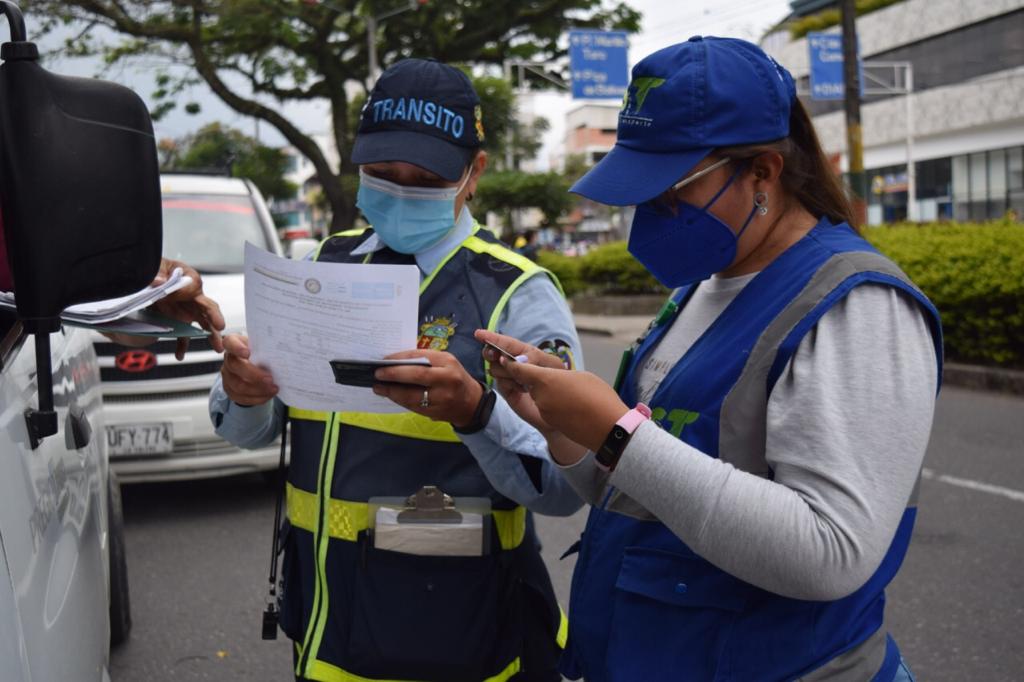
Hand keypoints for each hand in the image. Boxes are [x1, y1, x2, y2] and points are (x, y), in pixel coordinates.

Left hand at [151, 258, 225, 359]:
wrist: (148, 280)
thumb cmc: (158, 270)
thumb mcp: (156, 267)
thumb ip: (156, 274)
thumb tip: (158, 281)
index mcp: (189, 278)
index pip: (194, 285)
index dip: (188, 291)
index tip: (178, 294)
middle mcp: (192, 297)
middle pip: (208, 308)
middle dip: (215, 318)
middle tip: (220, 327)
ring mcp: (187, 311)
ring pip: (203, 324)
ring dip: (211, 336)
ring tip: (218, 348)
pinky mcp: (179, 321)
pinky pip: (184, 335)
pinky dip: (182, 346)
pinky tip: (179, 355)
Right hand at [220, 334, 278, 405]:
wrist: (256, 365)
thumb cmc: (260, 353)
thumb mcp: (263, 346)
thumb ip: (267, 348)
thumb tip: (284, 355)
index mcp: (234, 343)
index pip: (230, 343)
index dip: (237, 348)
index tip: (247, 353)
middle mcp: (228, 359)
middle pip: (235, 367)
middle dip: (254, 375)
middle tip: (270, 379)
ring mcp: (227, 376)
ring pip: (238, 386)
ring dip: (258, 390)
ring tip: (273, 389)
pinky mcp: (231, 390)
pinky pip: (242, 398)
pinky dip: (257, 398)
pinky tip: (268, 395)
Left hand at [371, 350, 483, 427]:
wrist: (471, 403)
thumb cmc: (454, 378)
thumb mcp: (445, 363)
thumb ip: (425, 361)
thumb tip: (396, 361)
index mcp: (448, 362)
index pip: (420, 356)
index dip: (400, 358)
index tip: (385, 359)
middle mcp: (447, 379)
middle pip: (416, 375)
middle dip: (394, 374)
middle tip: (377, 373)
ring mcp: (442, 398)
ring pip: (412, 395)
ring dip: (392, 391)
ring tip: (378, 387)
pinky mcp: (435, 412)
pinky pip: (413, 406)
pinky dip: (399, 400)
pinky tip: (390, 395)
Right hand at [473, 329, 563, 434]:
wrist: (558, 407)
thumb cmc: (558, 382)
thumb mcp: (552, 366)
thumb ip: (534, 359)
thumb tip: (516, 359)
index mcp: (524, 351)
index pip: (505, 342)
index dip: (492, 337)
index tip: (478, 334)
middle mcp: (513, 362)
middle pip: (493, 353)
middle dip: (492, 353)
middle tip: (495, 356)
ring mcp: (508, 376)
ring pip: (495, 368)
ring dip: (508, 373)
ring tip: (525, 380)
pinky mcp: (507, 390)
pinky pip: (501, 382)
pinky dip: (511, 384)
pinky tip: (523, 389)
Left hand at [499, 359, 629, 452]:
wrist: (607, 429)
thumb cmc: (598, 397)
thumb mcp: (580, 376)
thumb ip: (559, 374)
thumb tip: (552, 376)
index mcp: (546, 379)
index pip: (519, 369)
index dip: (511, 364)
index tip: (504, 358)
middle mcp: (540, 395)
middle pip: (528, 382)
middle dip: (532, 378)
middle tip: (550, 377)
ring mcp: (544, 410)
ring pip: (537, 395)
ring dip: (545, 391)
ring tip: (565, 391)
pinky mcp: (550, 421)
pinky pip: (545, 407)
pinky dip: (551, 403)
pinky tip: (567, 403)